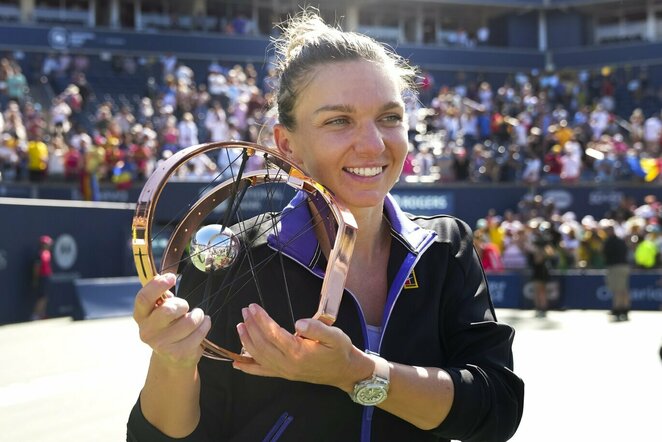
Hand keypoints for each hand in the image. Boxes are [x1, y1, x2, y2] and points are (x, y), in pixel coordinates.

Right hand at [133, 273, 210, 368]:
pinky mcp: (177, 353)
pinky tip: (203, 324)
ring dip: (198, 315)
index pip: (144, 298)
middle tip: (185, 307)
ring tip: (197, 316)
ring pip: (188, 322)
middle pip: (168, 310)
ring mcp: (161, 345)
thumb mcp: (160, 310)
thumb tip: (167, 278)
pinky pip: (198, 334)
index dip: (157, 285)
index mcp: (141, 315)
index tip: (172, 277)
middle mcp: (147, 331)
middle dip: (182, 304)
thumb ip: (162, 296)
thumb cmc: (168, 325)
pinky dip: (205, 325)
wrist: (172, 357)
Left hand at [233, 304, 370, 391]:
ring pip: (259, 356)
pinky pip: (262, 372)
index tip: (253, 307)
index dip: (261, 319)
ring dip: (246, 341)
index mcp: (298, 352)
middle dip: (251, 326)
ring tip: (240, 326)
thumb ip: (317, 328)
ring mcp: (284, 371)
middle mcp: (288, 363)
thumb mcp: (335, 336)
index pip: (273, 333)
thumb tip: (299, 323)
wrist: (345, 371)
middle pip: (262, 344)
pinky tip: (237, 363)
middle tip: (245, 311)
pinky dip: (248, 367)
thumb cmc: (340, 351)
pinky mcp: (284, 374)